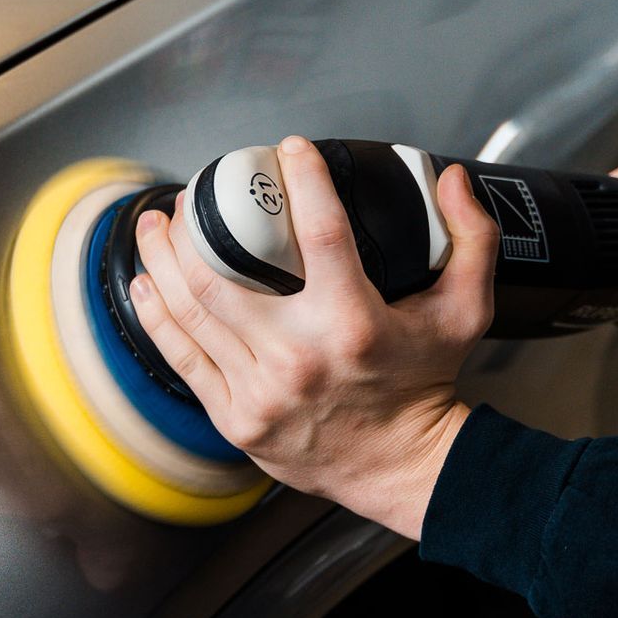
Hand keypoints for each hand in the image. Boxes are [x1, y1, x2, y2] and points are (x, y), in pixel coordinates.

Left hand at [126, 136, 499, 539]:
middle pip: (219, 273)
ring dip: (161, 261)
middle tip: (189, 197)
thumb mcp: (466, 311)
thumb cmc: (424, 386)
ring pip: (190, 311)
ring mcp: (260, 391)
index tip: (288, 150)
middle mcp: (299, 356)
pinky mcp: (235, 418)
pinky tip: (146, 285)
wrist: (401, 467)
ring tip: (153, 228)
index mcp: (352, 323)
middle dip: (191, 225)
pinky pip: (182, 357)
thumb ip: (471, 239)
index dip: (301, 180)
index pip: (320, 232)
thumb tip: (452, 181)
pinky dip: (157, 317)